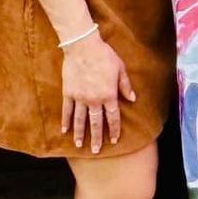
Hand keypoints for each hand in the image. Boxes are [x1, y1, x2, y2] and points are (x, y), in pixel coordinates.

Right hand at [60, 30, 134, 154]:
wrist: (83, 47)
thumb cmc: (105, 56)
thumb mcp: (120, 69)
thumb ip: (125, 85)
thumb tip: (133, 99)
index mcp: (109, 95)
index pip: (113, 117)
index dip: (114, 129)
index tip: (114, 140)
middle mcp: (94, 100)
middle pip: (96, 123)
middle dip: (96, 138)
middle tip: (96, 151)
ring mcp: (80, 98)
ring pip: (80, 120)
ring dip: (80, 133)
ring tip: (79, 145)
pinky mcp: (68, 93)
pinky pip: (67, 110)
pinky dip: (65, 121)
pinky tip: (64, 130)